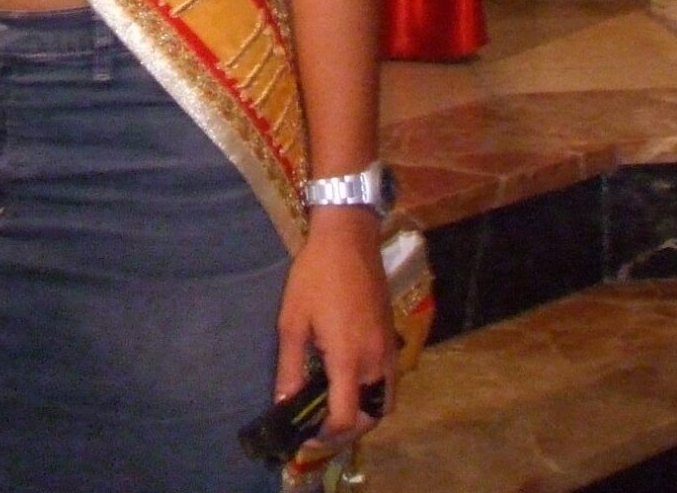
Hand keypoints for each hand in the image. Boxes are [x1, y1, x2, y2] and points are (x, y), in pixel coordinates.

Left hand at [275, 210, 396, 446]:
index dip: (324, 437)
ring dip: (362, 418)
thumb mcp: (292, 320)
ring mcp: (389, 352)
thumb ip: (289, 368)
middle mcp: (376, 362)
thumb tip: (283, 405)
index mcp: (349, 359)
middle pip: (369, 420)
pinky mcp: (393, 340)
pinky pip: (389, 385)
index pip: (344, 419)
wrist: (349, 238)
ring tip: (333, 414)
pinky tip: (351, 388)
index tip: (303, 438)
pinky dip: (374, 399)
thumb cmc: (316, 275)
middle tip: (317, 432)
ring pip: (383, 405)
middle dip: (344, 434)